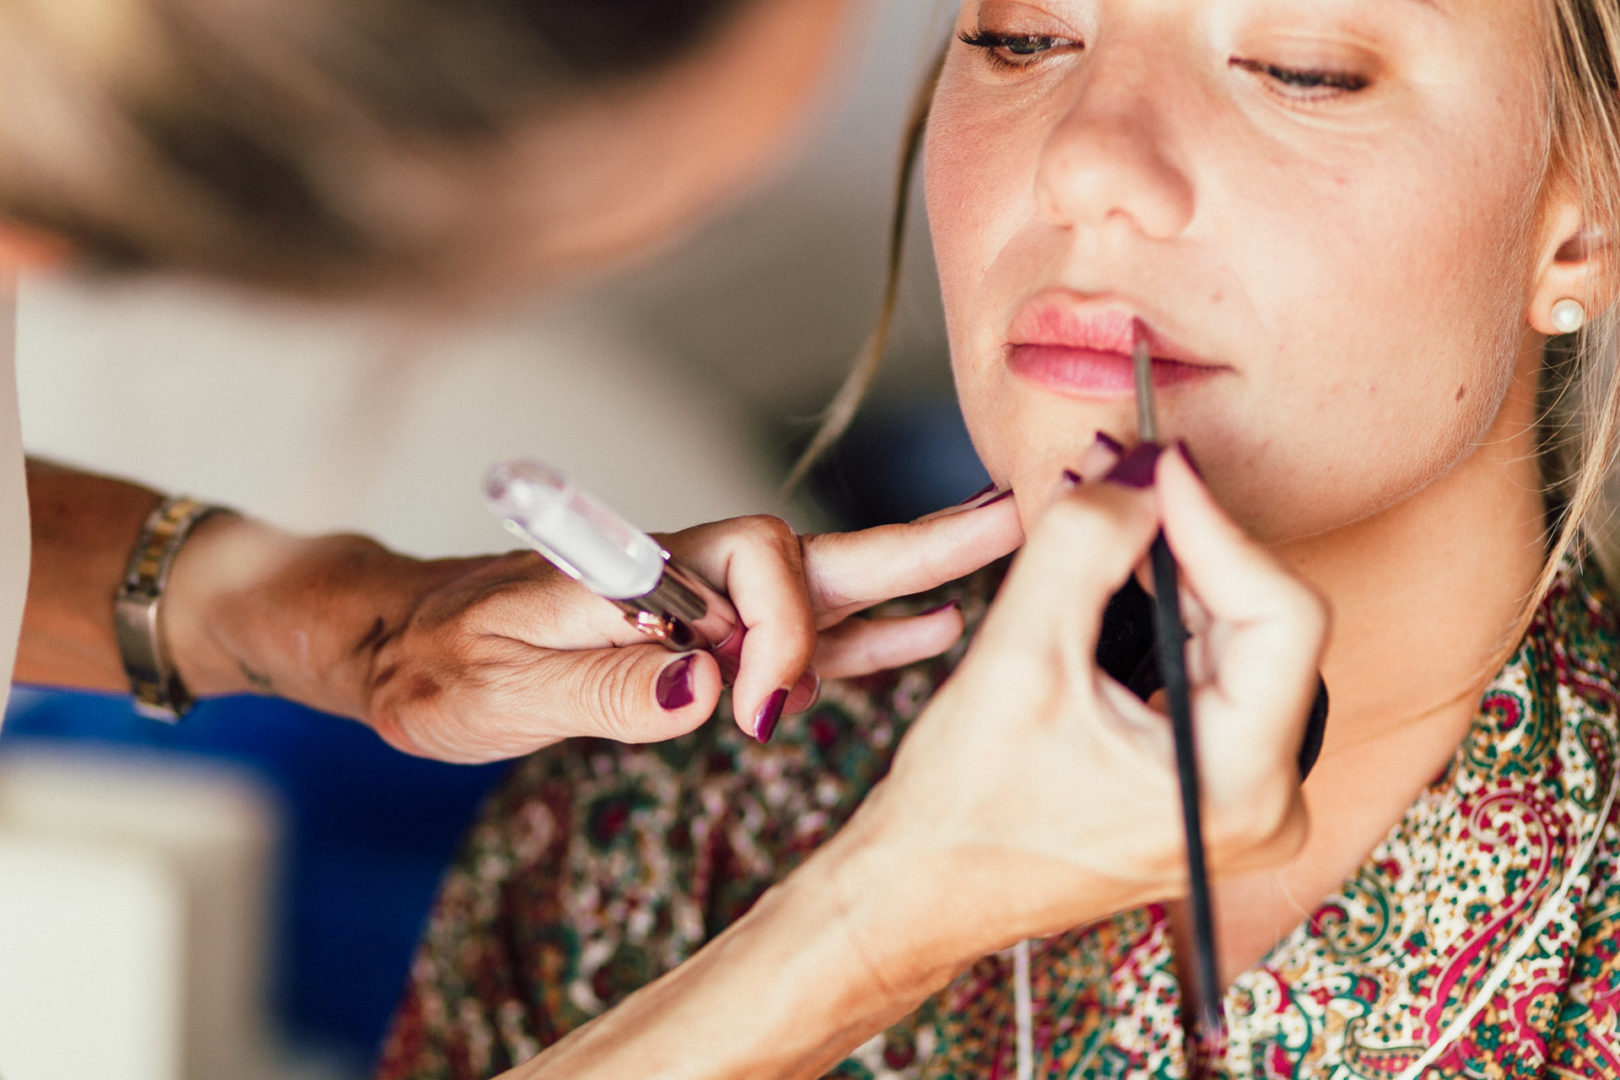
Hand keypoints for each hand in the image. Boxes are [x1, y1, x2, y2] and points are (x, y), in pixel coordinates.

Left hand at [165, 493, 1022, 762]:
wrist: (398, 644)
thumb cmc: (435, 660)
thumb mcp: (502, 680)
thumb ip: (609, 684)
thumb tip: (713, 686)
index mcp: (648, 567)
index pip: (764, 567)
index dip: (786, 636)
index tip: (755, 715)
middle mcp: (690, 576)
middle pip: (823, 554)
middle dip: (918, 546)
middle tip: (1014, 519)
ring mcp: (705, 610)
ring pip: (829, 591)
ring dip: (913, 580)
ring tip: (1004, 558)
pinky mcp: (703, 647)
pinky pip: (803, 639)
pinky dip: (869, 636)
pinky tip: (926, 637)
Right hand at [824, 446, 1327, 990]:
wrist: (927, 886)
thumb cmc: (963, 807)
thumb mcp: (1019, 656)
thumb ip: (1084, 545)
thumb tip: (1137, 471)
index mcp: (1241, 787)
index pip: (1282, 613)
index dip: (1215, 524)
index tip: (1155, 465)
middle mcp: (1267, 801)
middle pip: (1265, 620)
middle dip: (1187, 542)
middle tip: (1120, 477)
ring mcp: (1246, 796)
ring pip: (1239, 636)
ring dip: (1173, 571)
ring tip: (1108, 517)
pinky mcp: (1214, 780)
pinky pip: (1214, 667)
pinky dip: (1166, 612)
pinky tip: (1115, 577)